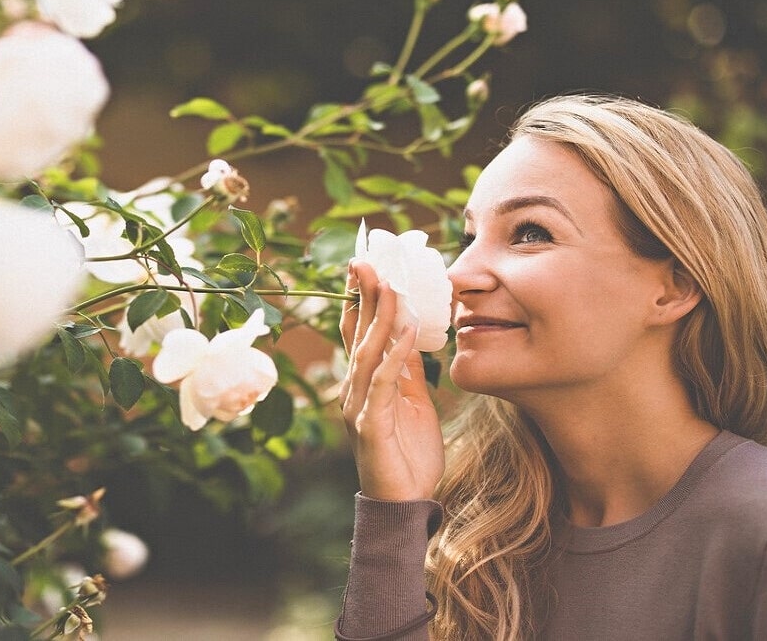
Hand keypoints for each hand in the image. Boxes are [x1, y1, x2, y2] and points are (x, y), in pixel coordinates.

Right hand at [338, 260, 446, 500]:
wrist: (405, 504)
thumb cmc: (408, 455)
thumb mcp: (413, 403)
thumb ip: (407, 371)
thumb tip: (409, 334)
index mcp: (365, 385)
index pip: (359, 335)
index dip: (359, 301)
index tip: (365, 268)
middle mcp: (354, 392)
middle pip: (358, 336)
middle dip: (363, 298)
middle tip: (366, 262)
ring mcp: (358, 408)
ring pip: (368, 354)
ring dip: (379, 319)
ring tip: (391, 287)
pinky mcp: (371, 427)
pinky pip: (383, 385)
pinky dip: (393, 357)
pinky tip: (404, 334)